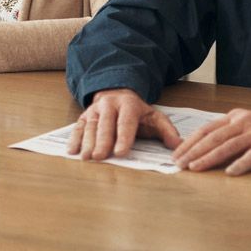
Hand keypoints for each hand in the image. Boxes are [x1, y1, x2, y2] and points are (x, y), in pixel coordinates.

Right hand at [66, 88, 180, 160]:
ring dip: (87, 142)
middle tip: (100, 157)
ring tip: (86, 157)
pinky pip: (78, 127)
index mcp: (128, 105)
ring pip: (90, 126)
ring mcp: (94, 110)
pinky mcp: (84, 116)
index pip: (126, 122)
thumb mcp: (155, 117)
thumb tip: (178, 145)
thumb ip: (167, 131)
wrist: (117, 93)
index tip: (121, 152)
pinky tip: (72, 151)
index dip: (123, 138)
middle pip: (105, 125)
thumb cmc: (137, 112)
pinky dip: (74, 139)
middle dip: (102, 141)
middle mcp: (109, 105)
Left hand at [171, 108, 250, 174]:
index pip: (207, 129)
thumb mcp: (249, 125)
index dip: (190, 142)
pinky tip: (230, 173)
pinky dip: (240, 164)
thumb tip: (206, 148)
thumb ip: (230, 133)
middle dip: (193, 151)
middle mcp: (244, 122)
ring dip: (209, 158)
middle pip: (213, 137)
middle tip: (179, 164)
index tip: (176, 154)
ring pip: (228, 146)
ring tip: (195, 168)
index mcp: (236, 116)